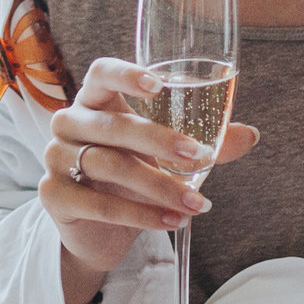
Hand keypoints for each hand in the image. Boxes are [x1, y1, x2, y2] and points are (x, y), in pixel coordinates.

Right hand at [42, 57, 259, 279]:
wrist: (96, 230)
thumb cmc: (131, 175)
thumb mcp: (163, 156)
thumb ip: (201, 142)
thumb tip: (250, 134)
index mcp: (94, 100)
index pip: (101, 73)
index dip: (127, 75)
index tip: (159, 86)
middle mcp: (69, 122)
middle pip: (113, 125)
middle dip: (160, 141)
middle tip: (199, 156)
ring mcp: (55, 157)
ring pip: (109, 166)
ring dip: (159, 186)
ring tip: (196, 203)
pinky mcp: (53, 195)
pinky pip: (99, 204)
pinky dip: (141, 214)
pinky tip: (172, 221)